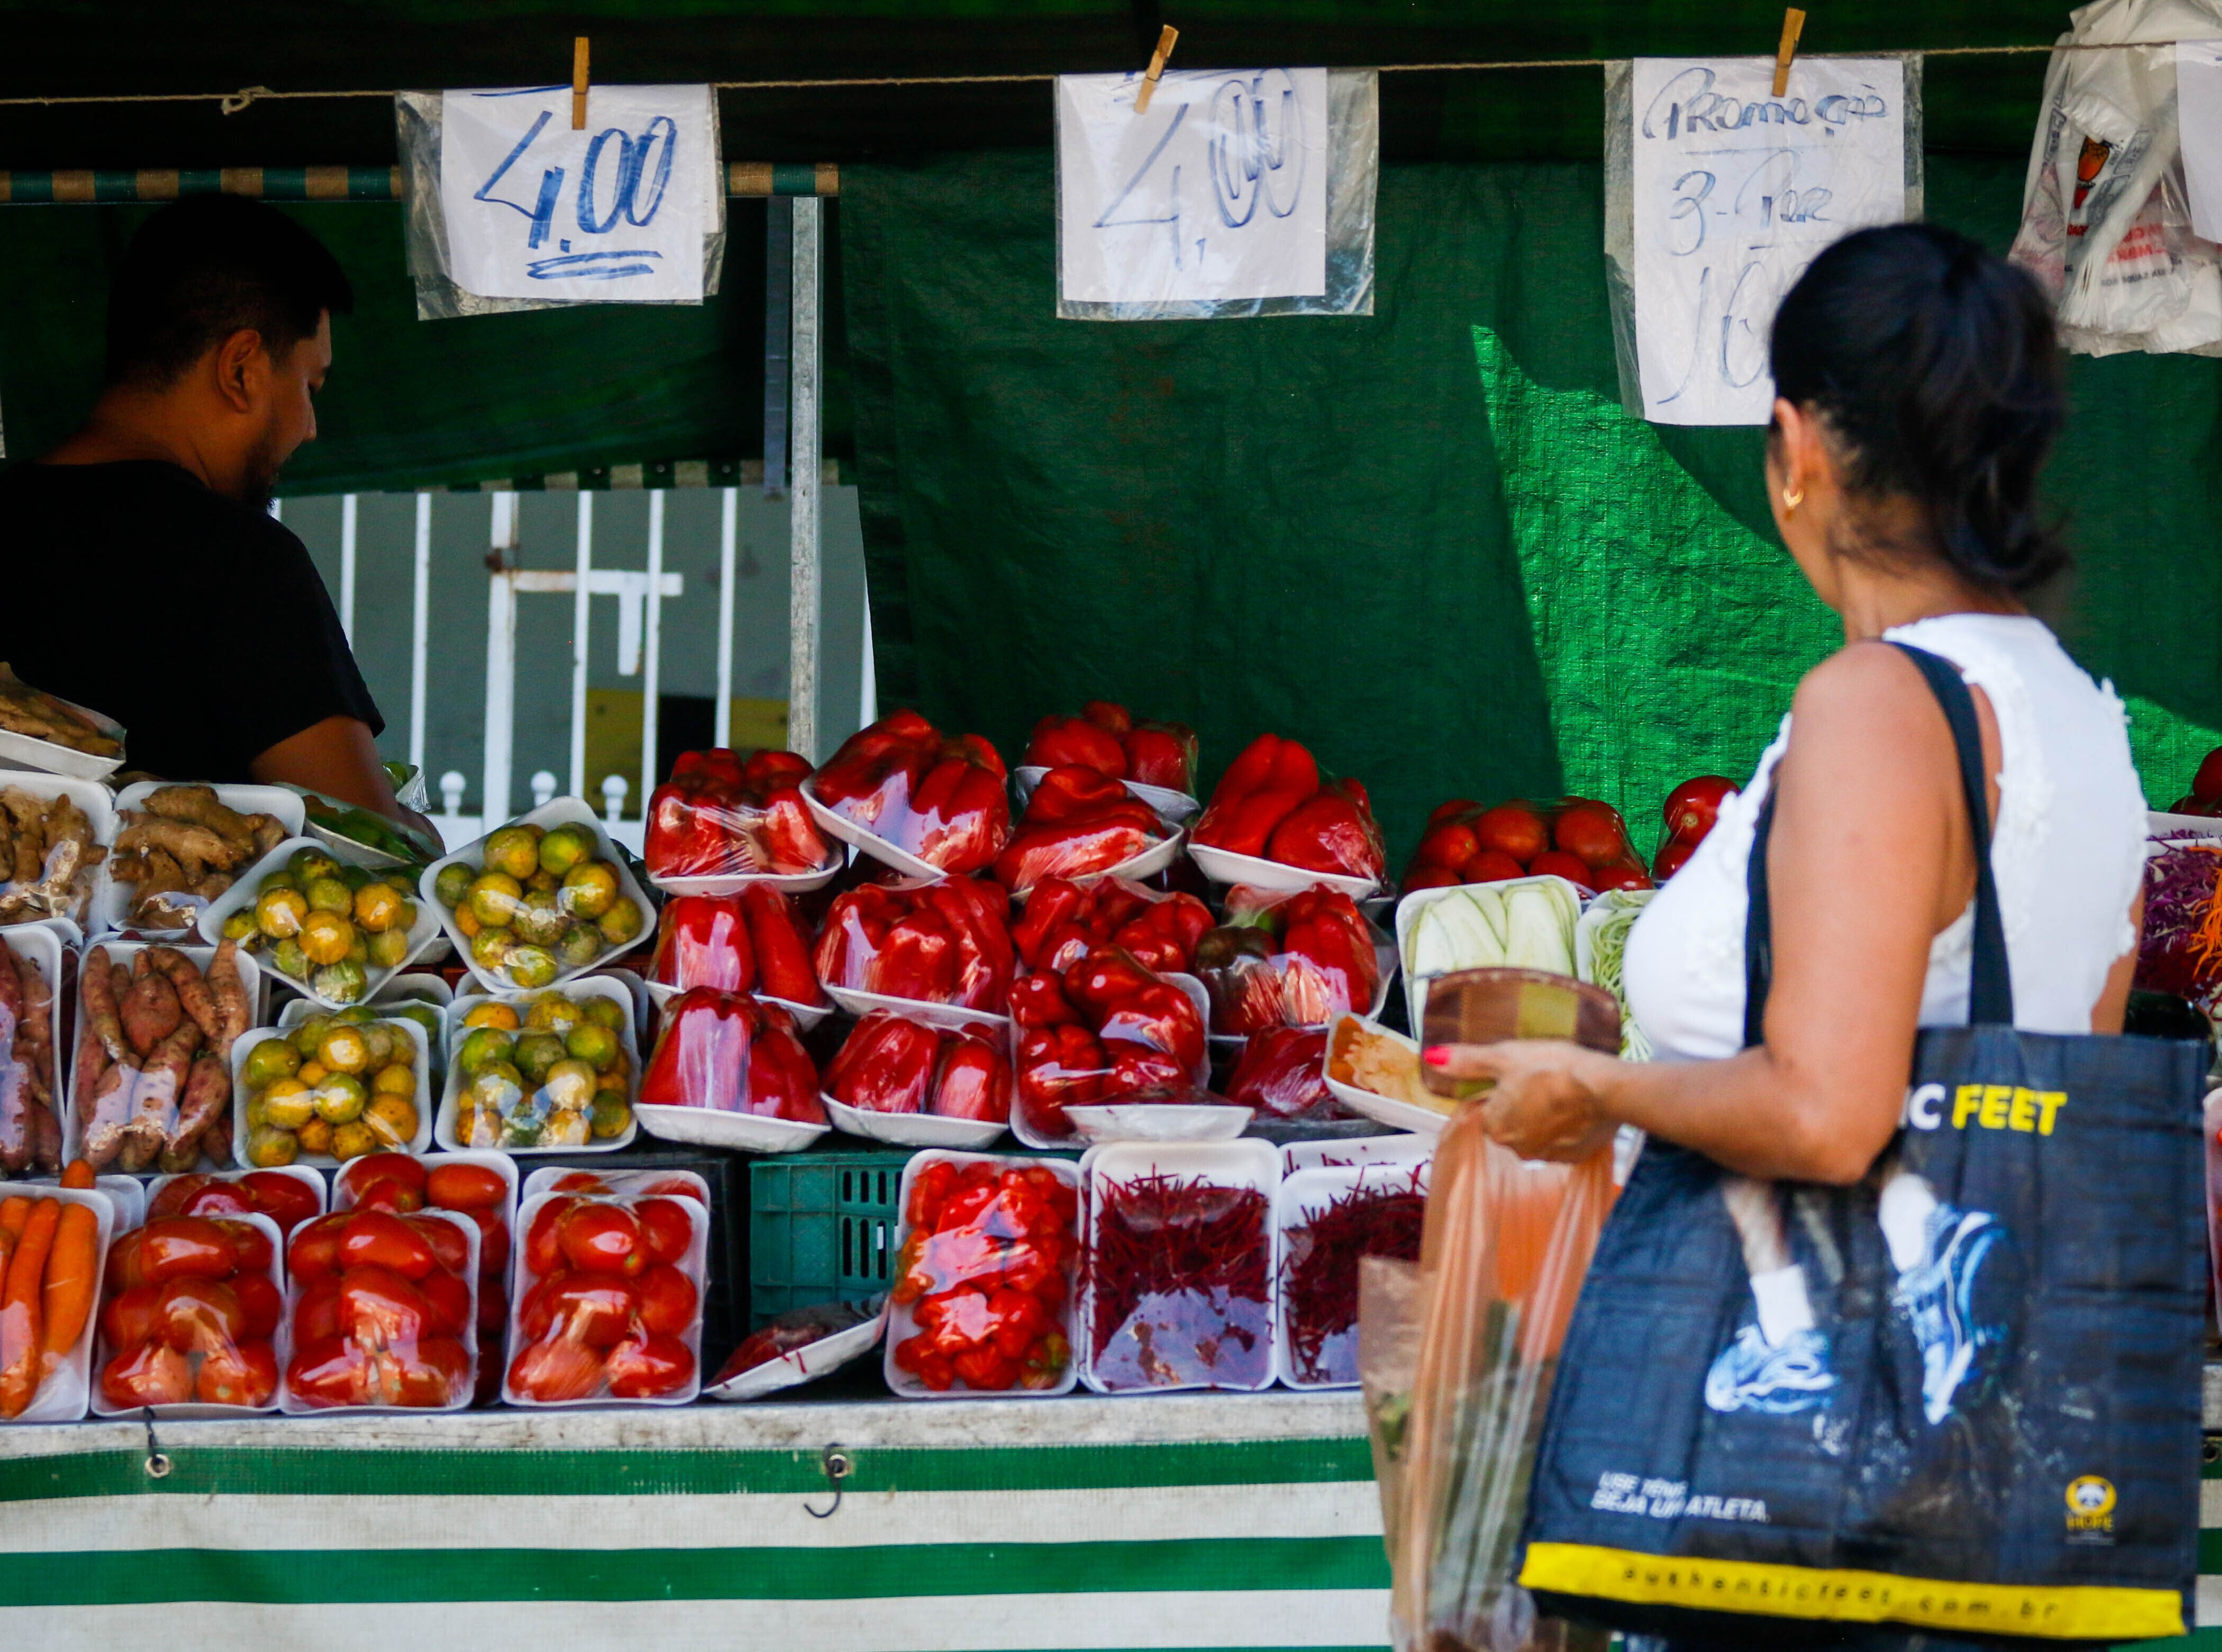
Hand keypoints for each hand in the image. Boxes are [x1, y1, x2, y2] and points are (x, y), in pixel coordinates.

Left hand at [1423, 1038, 1618, 1161]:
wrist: (1608, 1089)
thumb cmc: (1553, 1068)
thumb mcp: (1505, 1056)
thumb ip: (1468, 1061)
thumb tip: (1433, 1058)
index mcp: (1495, 1127)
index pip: (1490, 1110)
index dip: (1503, 1090)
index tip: (1520, 1075)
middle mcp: (1518, 1149)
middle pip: (1513, 1123)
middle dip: (1525, 1105)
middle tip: (1543, 1080)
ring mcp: (1549, 1156)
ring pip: (1539, 1133)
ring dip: (1547, 1117)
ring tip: (1563, 1091)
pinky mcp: (1577, 1157)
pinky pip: (1565, 1141)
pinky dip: (1569, 1127)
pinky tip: (1578, 1108)